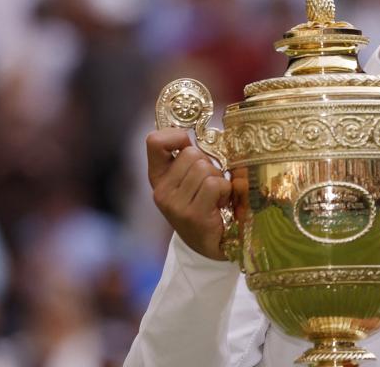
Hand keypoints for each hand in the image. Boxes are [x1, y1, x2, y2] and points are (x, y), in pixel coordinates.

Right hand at [146, 128, 231, 260]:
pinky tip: (221, 204)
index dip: (176, 136)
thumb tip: (203, 134)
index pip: (154, 141)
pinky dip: (225, 191)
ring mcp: (174, 204)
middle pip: (192, 153)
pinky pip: (214, 184)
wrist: (211, 246)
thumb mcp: (192, 180)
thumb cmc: (206, 205)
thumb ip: (191, 158)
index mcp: (158, 177)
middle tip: (211, 185)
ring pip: (205, 168)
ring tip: (217, 196)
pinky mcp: (191, 214)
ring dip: (219, 179)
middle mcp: (160, 191)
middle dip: (209, 165)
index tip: (189, 145)